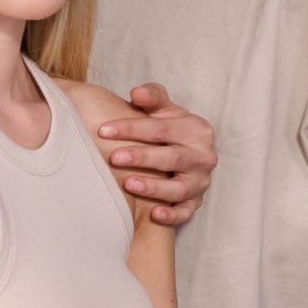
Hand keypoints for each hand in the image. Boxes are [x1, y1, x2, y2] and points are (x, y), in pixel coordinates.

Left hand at [99, 81, 217, 225]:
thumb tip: (137, 92)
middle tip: (113, 157)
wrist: (184, 149)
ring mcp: (201, 181)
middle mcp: (203, 156)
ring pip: (179, 187)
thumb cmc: (166, 126)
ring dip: (154, 187)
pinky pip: (186, 211)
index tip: (103, 130)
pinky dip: (172, 215)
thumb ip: (152, 97)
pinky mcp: (196, 201)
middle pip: (171, 157)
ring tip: (129, 184)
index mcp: (197, 130)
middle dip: (141, 157)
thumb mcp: (162, 108)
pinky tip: (154, 214)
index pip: (161, 128)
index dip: (131, 128)